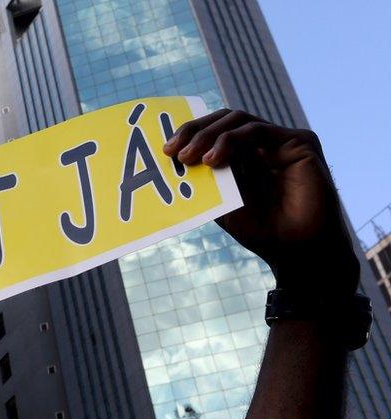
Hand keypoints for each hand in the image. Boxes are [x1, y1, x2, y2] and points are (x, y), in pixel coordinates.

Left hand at [163, 109, 358, 294]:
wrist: (297, 251)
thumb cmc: (262, 230)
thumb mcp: (221, 202)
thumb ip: (205, 179)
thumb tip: (173, 160)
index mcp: (247, 154)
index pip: (215, 130)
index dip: (190, 134)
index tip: (166, 151)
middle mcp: (266, 143)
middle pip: (225, 119)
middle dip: (195, 131)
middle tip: (173, 151)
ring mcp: (282, 141)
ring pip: (239, 121)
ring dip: (208, 135)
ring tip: (189, 157)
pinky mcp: (300, 142)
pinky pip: (258, 131)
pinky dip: (231, 140)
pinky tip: (213, 159)